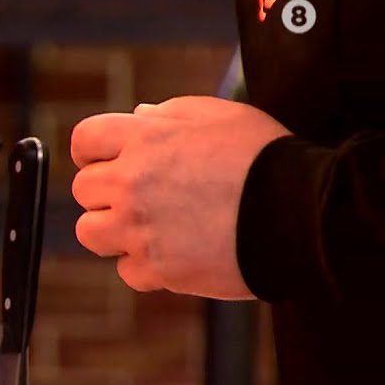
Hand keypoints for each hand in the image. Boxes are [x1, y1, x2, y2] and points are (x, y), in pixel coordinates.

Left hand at [70, 96, 291, 299]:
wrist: (301, 212)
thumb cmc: (266, 158)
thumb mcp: (221, 115)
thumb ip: (171, 114)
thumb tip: (137, 117)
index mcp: (145, 139)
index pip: (84, 139)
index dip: (92, 151)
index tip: (104, 161)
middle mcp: (132, 182)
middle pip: (83, 190)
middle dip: (106, 192)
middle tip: (141, 197)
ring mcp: (140, 228)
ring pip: (91, 233)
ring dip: (113, 231)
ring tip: (150, 227)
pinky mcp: (156, 267)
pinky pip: (127, 270)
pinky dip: (146, 266)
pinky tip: (176, 252)